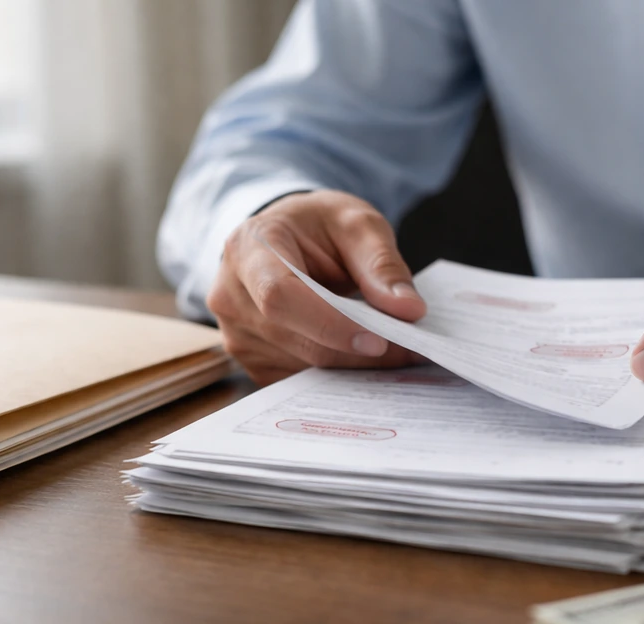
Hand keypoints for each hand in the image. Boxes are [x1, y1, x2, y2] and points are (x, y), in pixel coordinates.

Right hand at [206, 190, 425, 384]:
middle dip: (357, 352)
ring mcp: (237, 334)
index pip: (280, 297)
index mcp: (248, 248)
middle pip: (296, 340)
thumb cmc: (318, 226)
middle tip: (412, 352)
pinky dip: (338, 376)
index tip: (379, 340)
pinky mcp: (252, 362)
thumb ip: (382, 264)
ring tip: (397, 352)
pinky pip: (299, 381)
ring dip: (353, 367)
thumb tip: (409, 311)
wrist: (286, 238)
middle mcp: (231, 295)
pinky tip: (366, 360)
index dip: (329, 324)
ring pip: (301, 368)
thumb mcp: (356, 224)